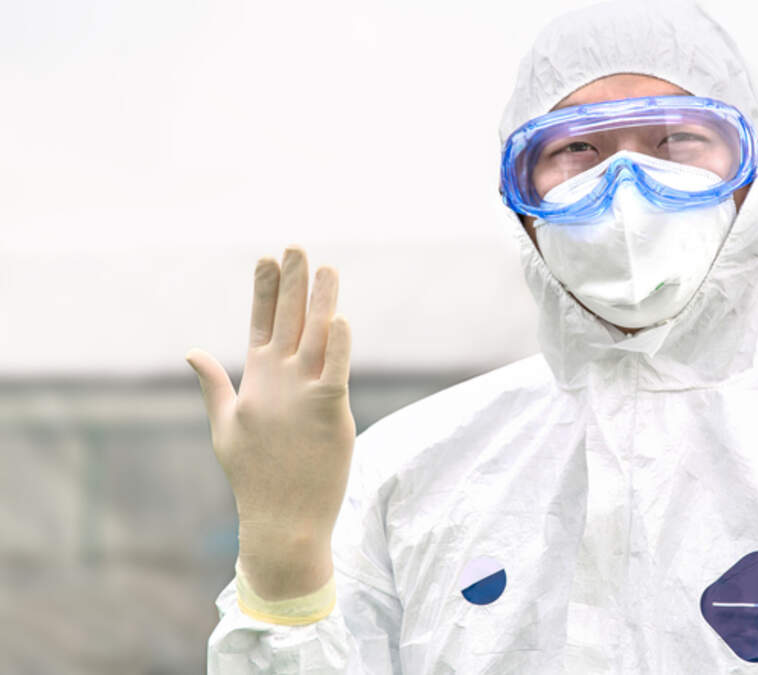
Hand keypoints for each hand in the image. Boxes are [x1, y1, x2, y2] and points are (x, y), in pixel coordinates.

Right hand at [186, 246, 355, 597]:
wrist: (282, 521)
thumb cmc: (255, 477)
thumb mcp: (225, 427)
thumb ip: (213, 386)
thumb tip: (190, 353)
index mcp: (254, 383)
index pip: (258, 324)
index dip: (264, 290)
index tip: (266, 257)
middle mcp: (276, 383)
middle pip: (286, 321)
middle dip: (291, 281)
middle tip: (295, 246)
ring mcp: (302, 397)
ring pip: (314, 337)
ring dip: (320, 300)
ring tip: (327, 267)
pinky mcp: (330, 414)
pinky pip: (336, 371)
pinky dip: (338, 345)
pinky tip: (341, 319)